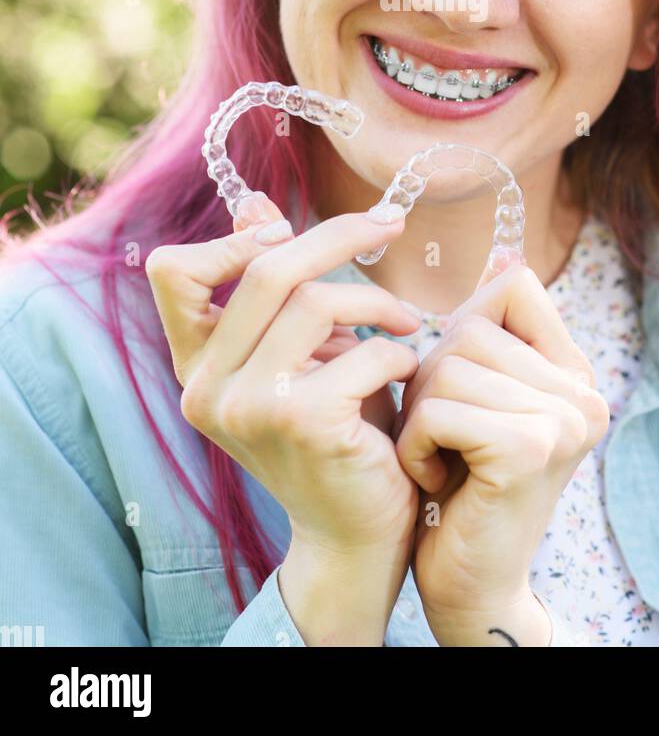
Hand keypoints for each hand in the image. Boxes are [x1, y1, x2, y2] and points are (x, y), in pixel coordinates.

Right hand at [145, 198, 422, 569]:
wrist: (357, 534)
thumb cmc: (336, 431)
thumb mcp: (298, 352)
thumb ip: (274, 288)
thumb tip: (253, 200)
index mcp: (197, 366)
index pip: (172, 272)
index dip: (231, 240)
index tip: (290, 228)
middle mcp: (207, 388)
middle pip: (266, 269)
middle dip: (339, 236)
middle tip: (390, 224)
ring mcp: (248, 408)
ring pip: (315, 302)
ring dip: (377, 303)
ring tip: (409, 323)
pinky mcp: (301, 424)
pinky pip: (361, 351)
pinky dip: (398, 353)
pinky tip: (409, 372)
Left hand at [394, 256, 609, 645]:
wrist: (469, 585)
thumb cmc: (458, 483)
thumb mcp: (474, 395)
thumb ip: (489, 331)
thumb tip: (505, 254)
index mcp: (574, 373)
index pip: (515, 286)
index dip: (465, 327)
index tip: (464, 391)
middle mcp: (583, 393)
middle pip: (469, 328)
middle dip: (432, 382)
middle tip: (445, 440)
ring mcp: (563, 420)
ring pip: (448, 366)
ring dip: (420, 418)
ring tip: (440, 459)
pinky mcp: (530, 448)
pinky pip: (439, 409)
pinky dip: (418, 446)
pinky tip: (437, 481)